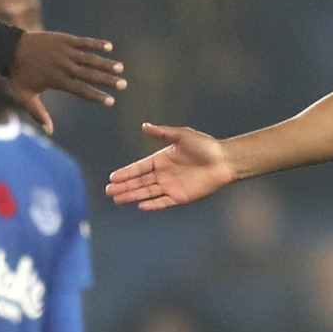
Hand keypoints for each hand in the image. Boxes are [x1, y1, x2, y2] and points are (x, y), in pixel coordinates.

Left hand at [5, 32, 125, 134]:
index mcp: (58, 81)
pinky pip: (83, 42)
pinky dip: (96, 44)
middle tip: (123, 84)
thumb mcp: (25, 96)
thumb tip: (50, 131)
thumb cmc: (18, 75)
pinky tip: (109, 47)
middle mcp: (64, 66)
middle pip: (90, 75)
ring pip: (89, 59)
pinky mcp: (64, 40)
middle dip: (107, 81)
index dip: (97, 96)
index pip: (82, 90)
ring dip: (106, 63)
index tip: (111, 101)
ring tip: (120, 68)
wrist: (9, 49)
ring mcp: (65, 52)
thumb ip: (38, 114)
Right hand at [104, 123, 235, 209]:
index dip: (126, 173)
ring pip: (147, 192)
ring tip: (118, 200)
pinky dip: (152, 204)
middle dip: (124, 187)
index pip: (139, 168)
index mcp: (161, 159)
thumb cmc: (204, 145)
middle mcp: (163, 174)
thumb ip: (162, 133)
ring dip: (133, 196)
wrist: (223, 160)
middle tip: (108, 191)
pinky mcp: (180, 197)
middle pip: (139, 182)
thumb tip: (144, 126)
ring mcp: (171, 186)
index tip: (112, 178)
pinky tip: (140, 206)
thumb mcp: (181, 135)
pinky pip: (163, 202)